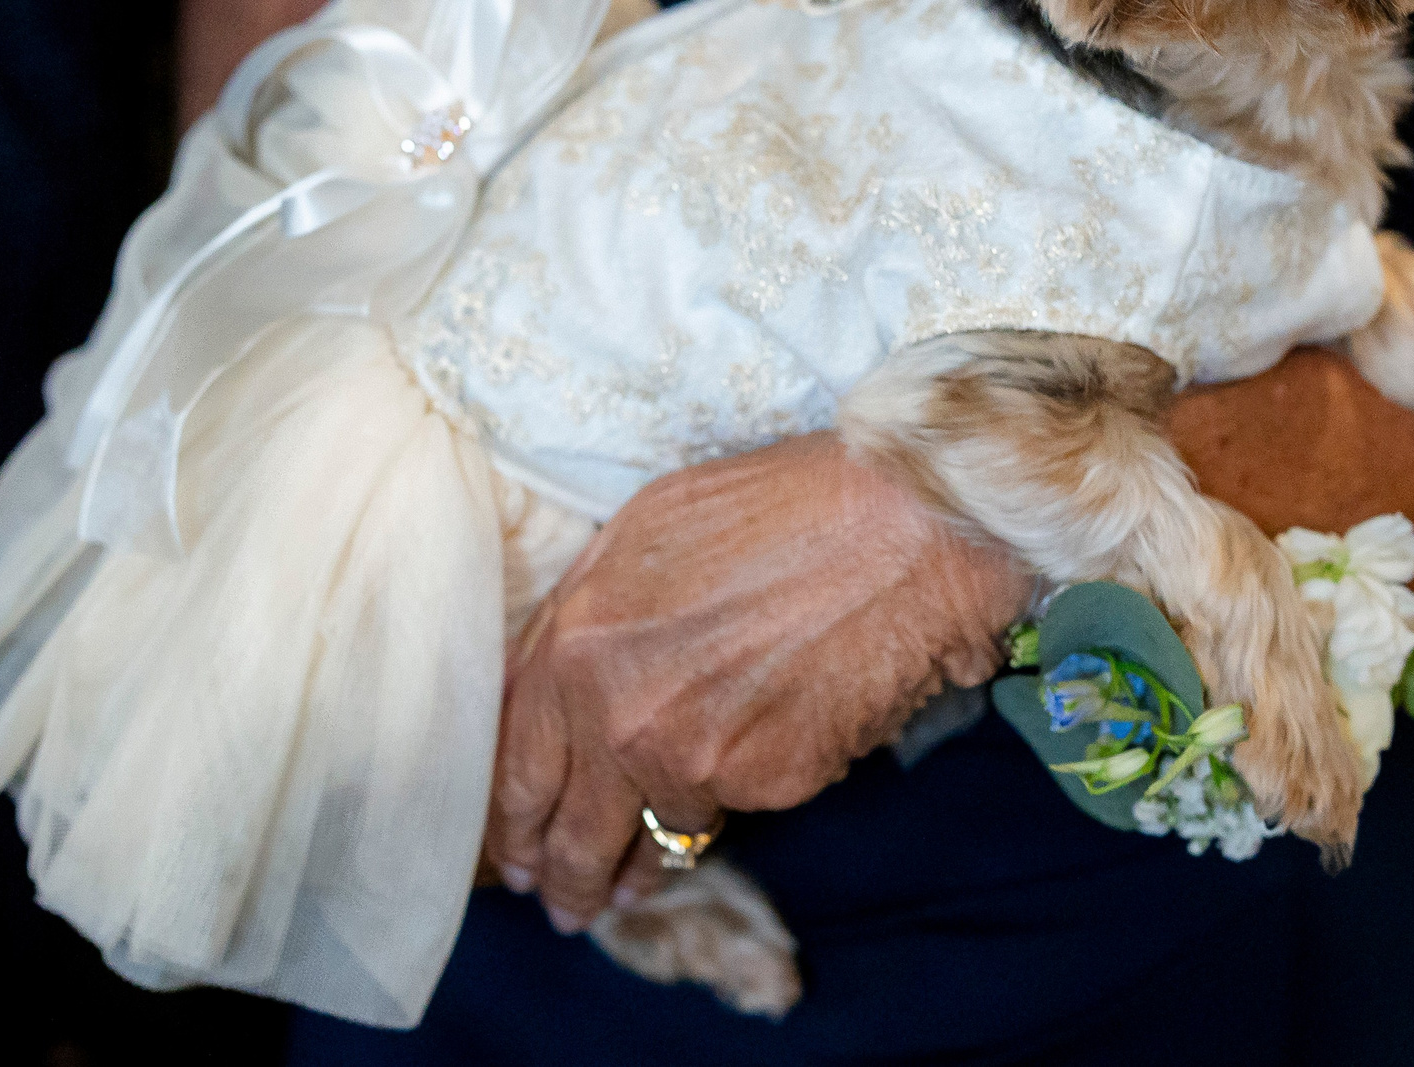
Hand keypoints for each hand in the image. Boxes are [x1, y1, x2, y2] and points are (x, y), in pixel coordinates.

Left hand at [485, 432, 1032, 932]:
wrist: (901, 525)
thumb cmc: (782, 504)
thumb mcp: (647, 532)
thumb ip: (586, 613)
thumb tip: (554, 679)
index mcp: (578, 643)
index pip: (519, 765)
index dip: (513, 821)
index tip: (514, 853)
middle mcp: (621, 715)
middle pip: (574, 832)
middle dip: (565, 880)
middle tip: (563, 908)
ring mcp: (695, 758)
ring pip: (655, 840)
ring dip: (638, 875)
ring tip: (628, 892)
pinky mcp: (768, 784)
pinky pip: (737, 807)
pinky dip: (736, 803)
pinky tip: (742, 787)